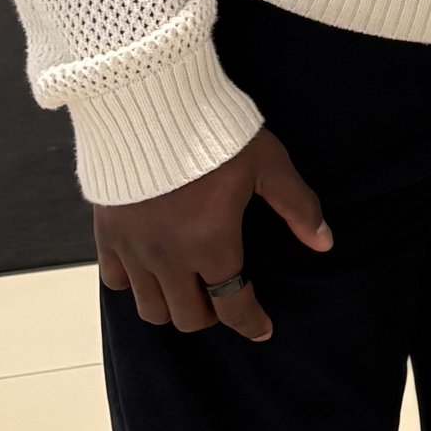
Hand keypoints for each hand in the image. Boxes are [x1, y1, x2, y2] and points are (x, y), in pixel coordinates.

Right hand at [92, 127, 330, 341]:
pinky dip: (133, 283)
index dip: (251, 323)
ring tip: (186, 288)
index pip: (233, 306)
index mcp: (211, 245)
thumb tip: (324, 243)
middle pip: (187, 318)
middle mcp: (168, 258)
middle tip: (223, 299)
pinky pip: (114, 280)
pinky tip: (148, 268)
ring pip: (149, 309)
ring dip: (171, 305)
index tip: (262, 329)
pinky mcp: (105, 233)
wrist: (147, 101)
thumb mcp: (267, 164)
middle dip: (210, 315)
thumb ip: (297, 206)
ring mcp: (132, 249)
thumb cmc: (214, 131)